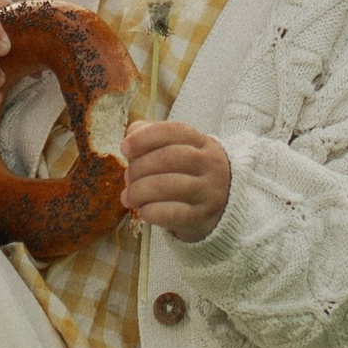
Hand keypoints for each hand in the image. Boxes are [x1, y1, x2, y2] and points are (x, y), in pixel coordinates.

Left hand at [123, 120, 231, 239]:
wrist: (224, 207)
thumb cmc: (191, 174)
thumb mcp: (180, 151)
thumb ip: (153, 138)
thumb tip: (132, 134)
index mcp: (203, 143)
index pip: (174, 131)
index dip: (146, 137)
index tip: (124, 148)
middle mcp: (210, 165)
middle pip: (171, 157)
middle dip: (140, 167)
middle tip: (127, 177)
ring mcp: (209, 192)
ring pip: (171, 185)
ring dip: (141, 190)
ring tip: (129, 197)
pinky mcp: (203, 217)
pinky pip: (174, 213)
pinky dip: (152, 211)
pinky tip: (142, 211)